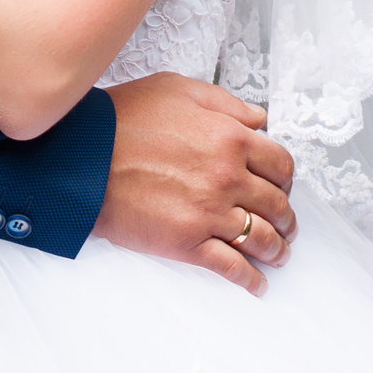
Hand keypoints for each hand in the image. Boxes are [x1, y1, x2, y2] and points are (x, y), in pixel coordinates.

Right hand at [95, 73, 295, 295]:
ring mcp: (210, 213)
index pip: (281, 165)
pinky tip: (257, 284)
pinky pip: (233, 268)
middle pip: (278, 205)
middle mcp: (227, 176)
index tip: (282, 186)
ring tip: (277, 254)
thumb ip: (224, 102)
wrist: (84, 157)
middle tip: (286, 223)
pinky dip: (252, 280)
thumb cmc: (124, 118)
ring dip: (277, 250)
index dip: (285, 178)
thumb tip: (259, 118)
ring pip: (263, 239)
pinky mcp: (189, 243)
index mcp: (228, 137)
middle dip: (287, 217)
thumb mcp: (176, 88)